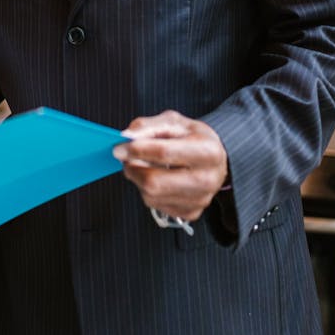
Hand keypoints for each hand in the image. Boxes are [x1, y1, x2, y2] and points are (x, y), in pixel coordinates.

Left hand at [113, 111, 227, 222]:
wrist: (215, 159)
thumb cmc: (194, 138)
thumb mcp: (175, 122)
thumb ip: (149, 126)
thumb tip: (127, 137)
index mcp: (207, 151)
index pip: (163, 153)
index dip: (136, 150)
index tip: (119, 147)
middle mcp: (207, 179)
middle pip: (154, 182)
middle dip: (133, 168)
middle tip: (125, 158)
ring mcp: (200, 200)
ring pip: (151, 195)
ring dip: (138, 179)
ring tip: (142, 165)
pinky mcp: (191, 213)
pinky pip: (155, 205)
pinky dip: (147, 191)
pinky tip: (155, 178)